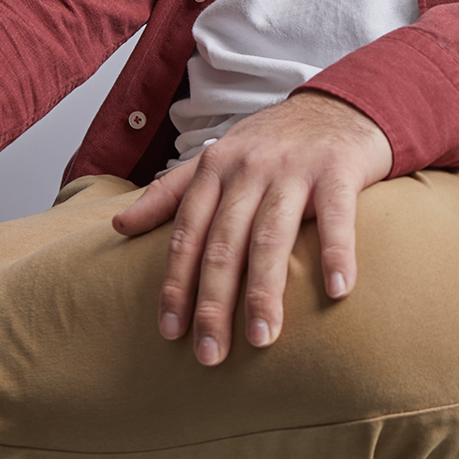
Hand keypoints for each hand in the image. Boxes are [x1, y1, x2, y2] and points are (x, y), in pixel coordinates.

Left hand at [112, 91, 392, 365]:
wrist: (339, 105)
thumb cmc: (274, 142)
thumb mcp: (218, 157)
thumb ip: (171, 192)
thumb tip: (118, 225)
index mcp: (216, 167)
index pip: (187, 232)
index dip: (176, 282)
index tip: (169, 331)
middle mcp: (250, 167)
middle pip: (225, 243)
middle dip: (214, 302)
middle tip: (210, 353)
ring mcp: (295, 167)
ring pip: (272, 236)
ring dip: (265, 290)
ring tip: (262, 338)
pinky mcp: (339, 169)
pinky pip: (336, 216)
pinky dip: (336, 253)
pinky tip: (336, 291)